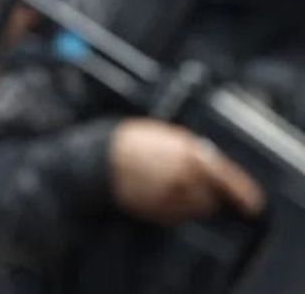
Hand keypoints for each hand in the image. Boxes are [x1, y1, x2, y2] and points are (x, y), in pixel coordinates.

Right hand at [110, 118, 264, 225]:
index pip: (228, 179)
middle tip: (195, 186)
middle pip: (212, 198)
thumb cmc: (131, 142)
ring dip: (191, 203)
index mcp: (191, 155)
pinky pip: (176, 217)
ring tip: (173, 189)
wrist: (99, 159)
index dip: (243, 193)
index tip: (253, 204)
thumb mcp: (169, 135)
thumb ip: (195, 151)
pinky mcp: (156, 212)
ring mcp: (170, 197)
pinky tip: (159, 195)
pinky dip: (174, 210)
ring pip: (195, 210)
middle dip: (208, 194)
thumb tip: (214, 166)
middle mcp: (185, 179)